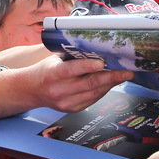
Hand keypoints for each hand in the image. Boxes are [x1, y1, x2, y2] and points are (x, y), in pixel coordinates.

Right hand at [0, 55, 131, 118]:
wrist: (31, 90)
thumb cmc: (46, 70)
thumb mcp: (55, 59)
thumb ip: (74, 57)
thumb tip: (98, 49)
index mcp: (52, 74)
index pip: (72, 70)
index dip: (88, 66)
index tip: (103, 62)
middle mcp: (59, 90)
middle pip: (89, 84)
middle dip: (111, 77)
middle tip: (126, 71)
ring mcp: (66, 103)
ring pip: (94, 93)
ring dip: (111, 84)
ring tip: (123, 75)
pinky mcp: (72, 109)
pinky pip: (93, 100)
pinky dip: (103, 90)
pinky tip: (110, 83)